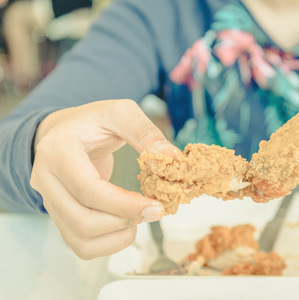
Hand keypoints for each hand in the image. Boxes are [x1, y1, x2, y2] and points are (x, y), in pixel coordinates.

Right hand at [30, 99, 180, 258]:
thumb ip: (145, 132)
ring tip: (140, 217)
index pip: (88, 188)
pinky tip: (127, 225)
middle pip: (82, 220)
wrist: (67, 132)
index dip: (124, 204)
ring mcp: (49, 201)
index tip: (156, 206)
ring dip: (118, 236)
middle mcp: (46, 179)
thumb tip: (171, 157)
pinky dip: (109, 244)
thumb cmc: (93, 121)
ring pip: (80, 238)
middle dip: (124, 221)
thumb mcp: (120, 112)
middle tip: (154, 209)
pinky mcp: (59, 216)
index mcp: (58, 150)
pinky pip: (80, 245)